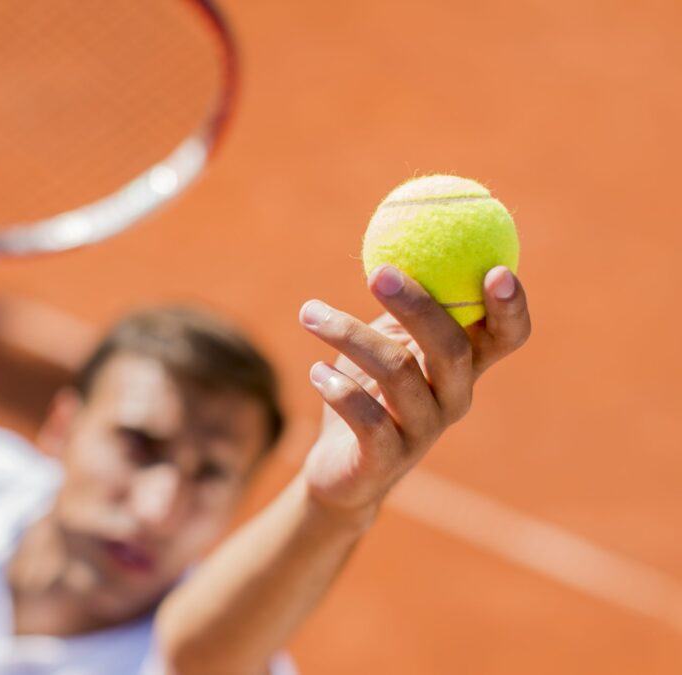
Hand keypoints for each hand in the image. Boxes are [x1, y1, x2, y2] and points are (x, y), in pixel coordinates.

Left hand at [298, 265, 530, 512]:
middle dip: (419, 307)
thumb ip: (402, 301)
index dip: (511, 308)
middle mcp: (454, 397)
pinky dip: (338, 388)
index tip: (497, 271)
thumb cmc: (368, 389)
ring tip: (309, 312)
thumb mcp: (387, 339)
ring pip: (398, 374)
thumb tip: (398, 237)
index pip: (507, 337)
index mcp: (463, 364)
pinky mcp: (385, 458)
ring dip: (349, 335)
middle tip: (380, 273)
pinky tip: (316, 372)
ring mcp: (423, 430)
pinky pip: (367, 417)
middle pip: (451, 349)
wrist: (341, 467)